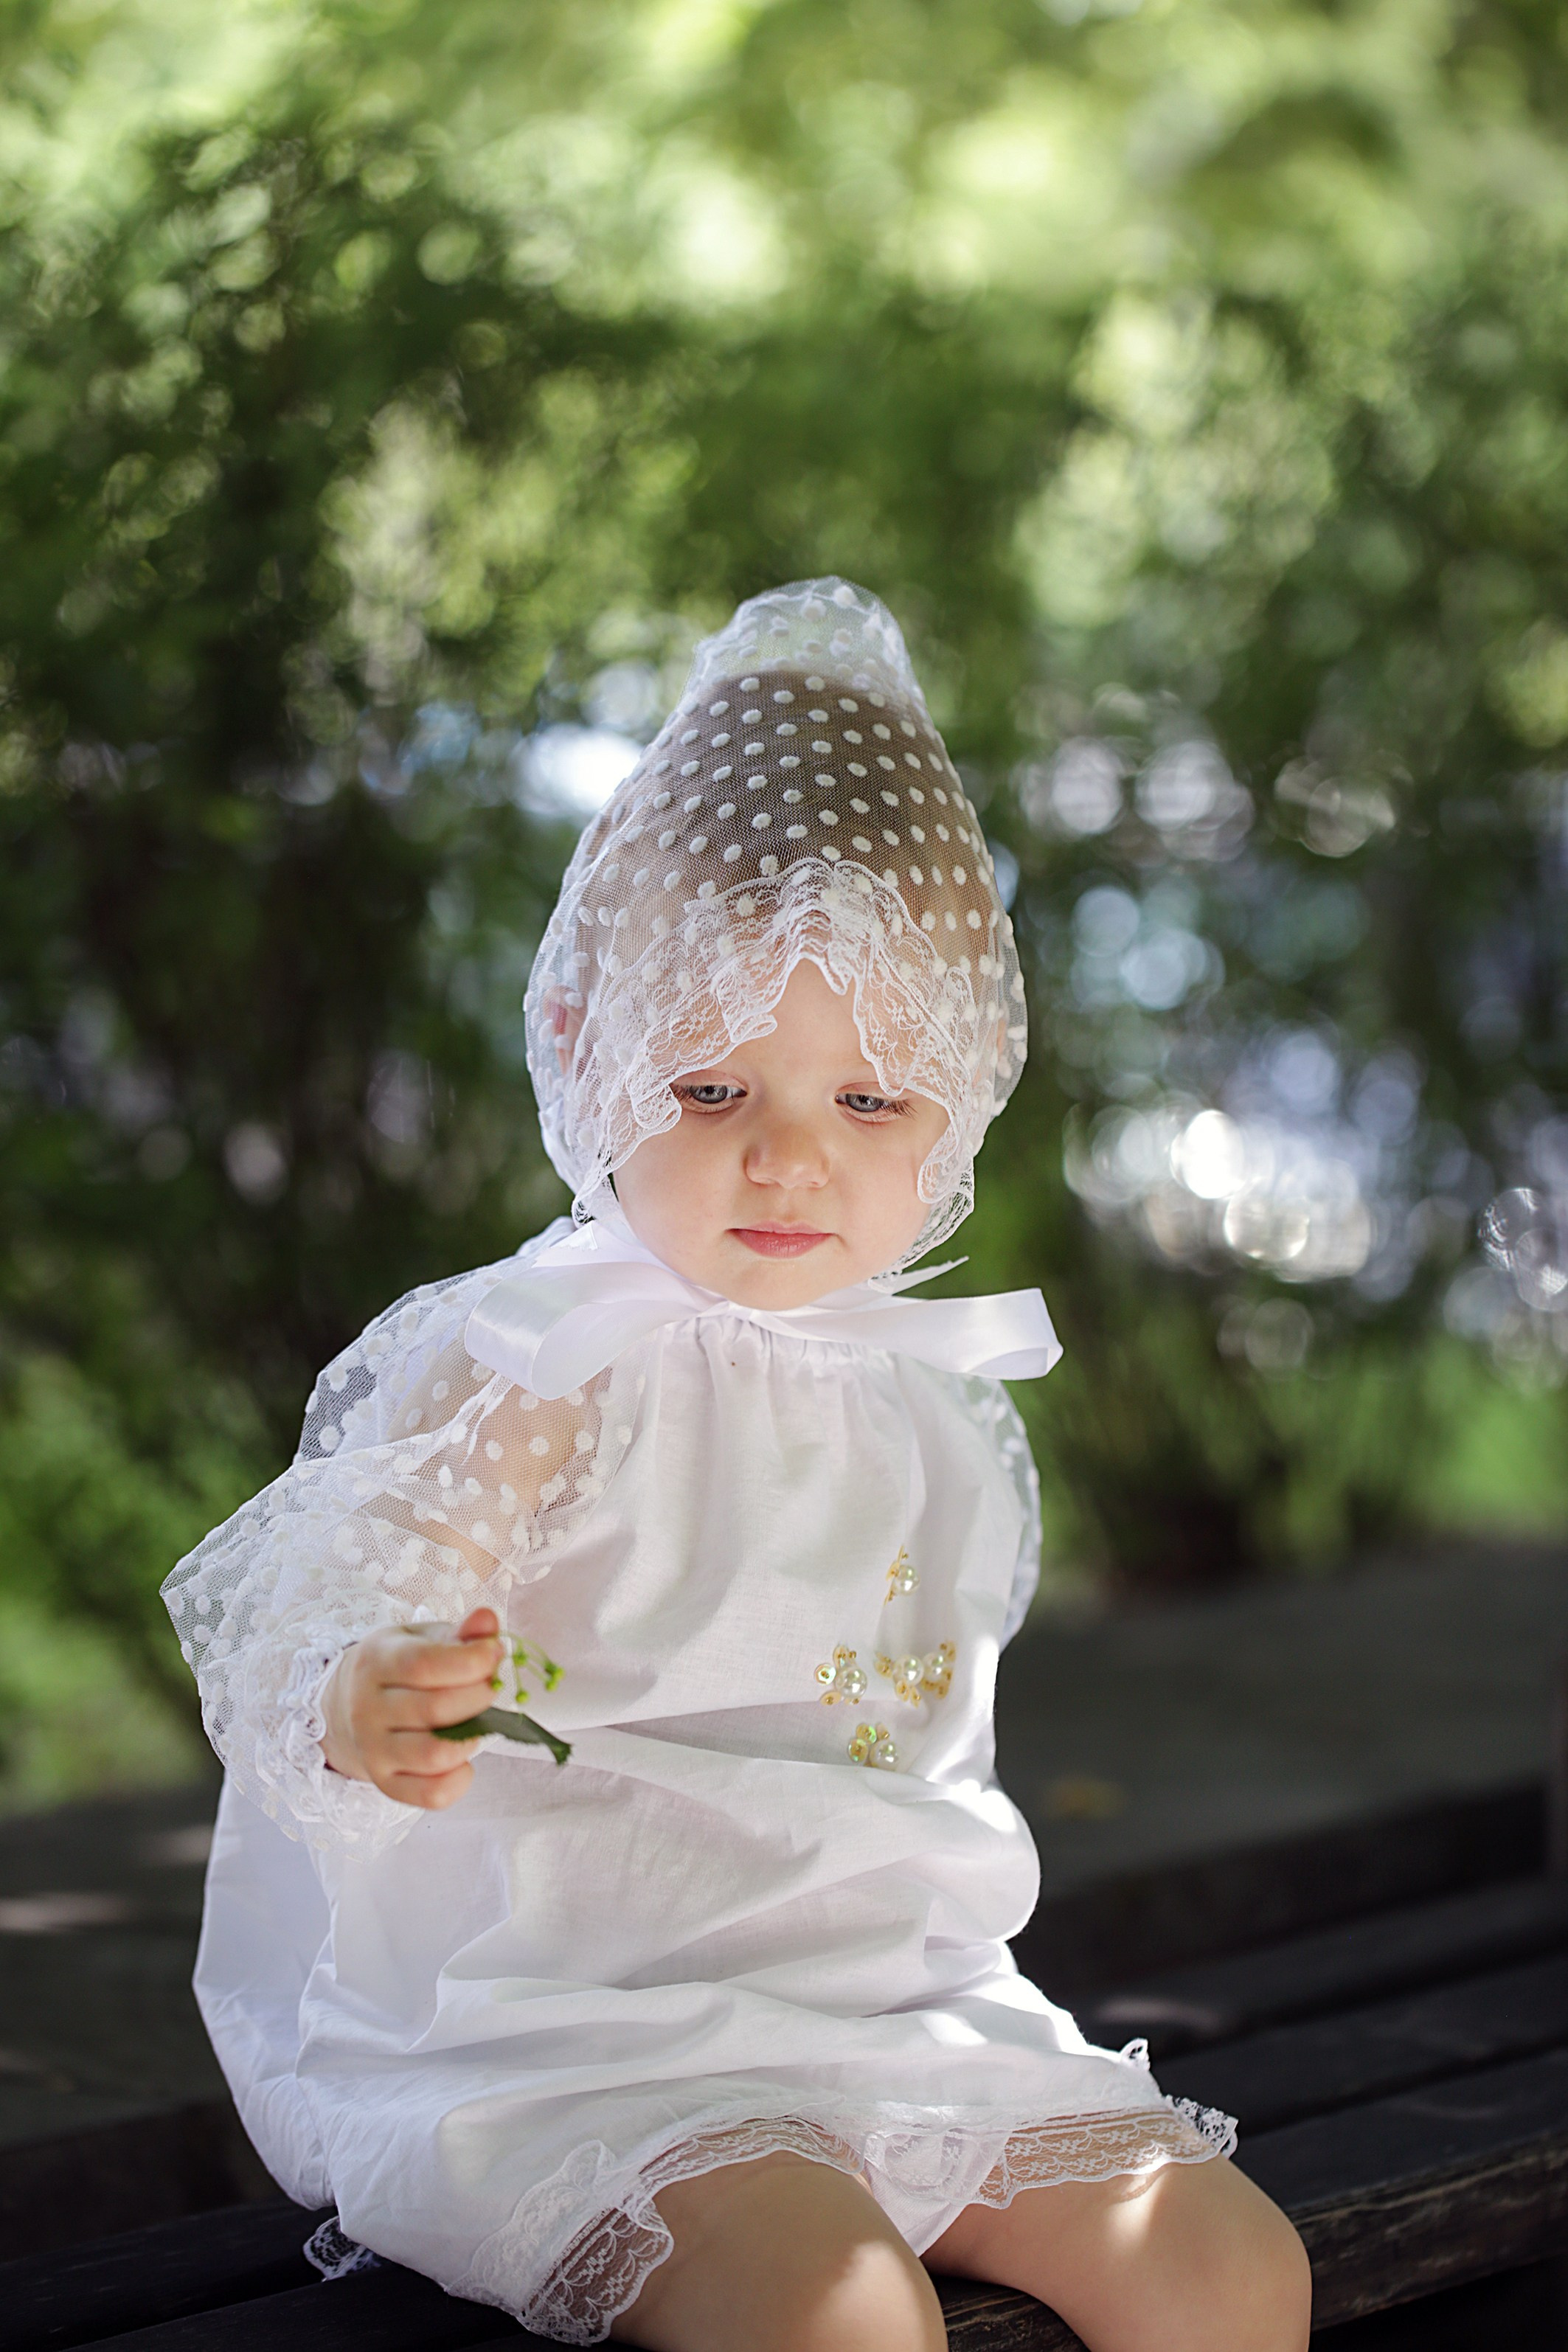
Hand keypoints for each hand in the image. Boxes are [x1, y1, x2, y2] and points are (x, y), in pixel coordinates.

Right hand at [320, 1607, 503, 1808]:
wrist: (349, 1707)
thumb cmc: (400, 1668)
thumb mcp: (423, 1639)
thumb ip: (461, 1632)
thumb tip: (488, 1620)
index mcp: (377, 1661)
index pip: (424, 1665)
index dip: (470, 1661)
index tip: (495, 1654)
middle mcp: (367, 1709)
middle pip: (435, 1710)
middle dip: (479, 1697)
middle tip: (491, 1687)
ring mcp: (373, 1751)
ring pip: (434, 1756)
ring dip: (471, 1738)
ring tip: (477, 1721)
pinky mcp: (385, 1784)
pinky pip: (432, 1795)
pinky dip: (459, 1779)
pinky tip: (463, 1757)